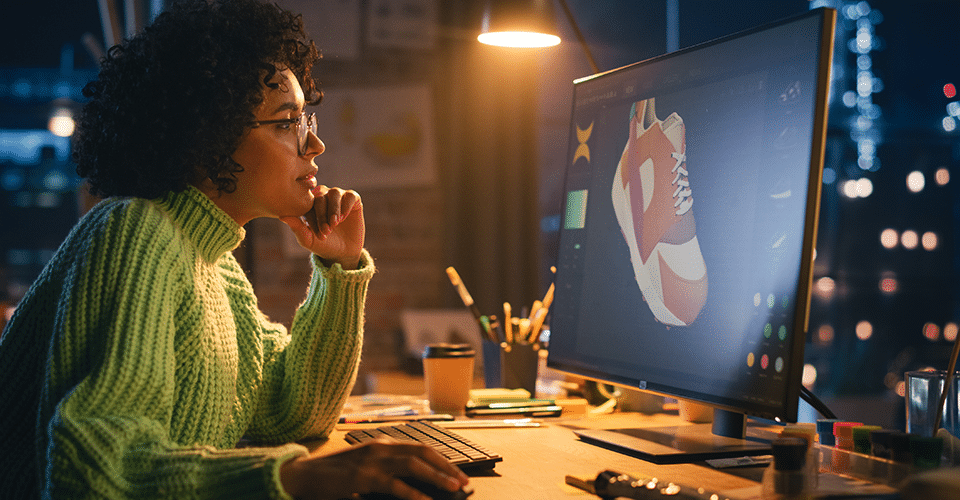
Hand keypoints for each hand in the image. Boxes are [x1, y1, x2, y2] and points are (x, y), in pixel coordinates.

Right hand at [279, 441, 469, 499]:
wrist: (304, 476)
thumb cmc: (336, 474)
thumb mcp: (365, 466)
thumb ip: (389, 470)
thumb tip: (418, 484)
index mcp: (383, 443)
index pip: (421, 447)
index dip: (442, 459)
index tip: (458, 472)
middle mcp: (380, 447)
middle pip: (423, 452)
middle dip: (446, 467)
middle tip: (463, 481)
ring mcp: (372, 460)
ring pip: (413, 465)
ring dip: (437, 477)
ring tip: (453, 488)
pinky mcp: (363, 477)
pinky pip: (394, 484)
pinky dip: (413, 493)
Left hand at [280, 185, 364, 269]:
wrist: (343, 253)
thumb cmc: (322, 245)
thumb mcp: (308, 239)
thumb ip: (297, 227)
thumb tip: (282, 216)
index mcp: (310, 204)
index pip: (308, 202)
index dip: (313, 216)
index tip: (317, 233)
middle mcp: (324, 197)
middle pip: (321, 196)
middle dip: (323, 214)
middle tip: (327, 230)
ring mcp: (338, 197)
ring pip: (335, 193)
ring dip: (334, 209)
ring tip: (335, 223)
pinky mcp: (353, 200)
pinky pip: (350, 196)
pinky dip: (346, 206)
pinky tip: (344, 218)